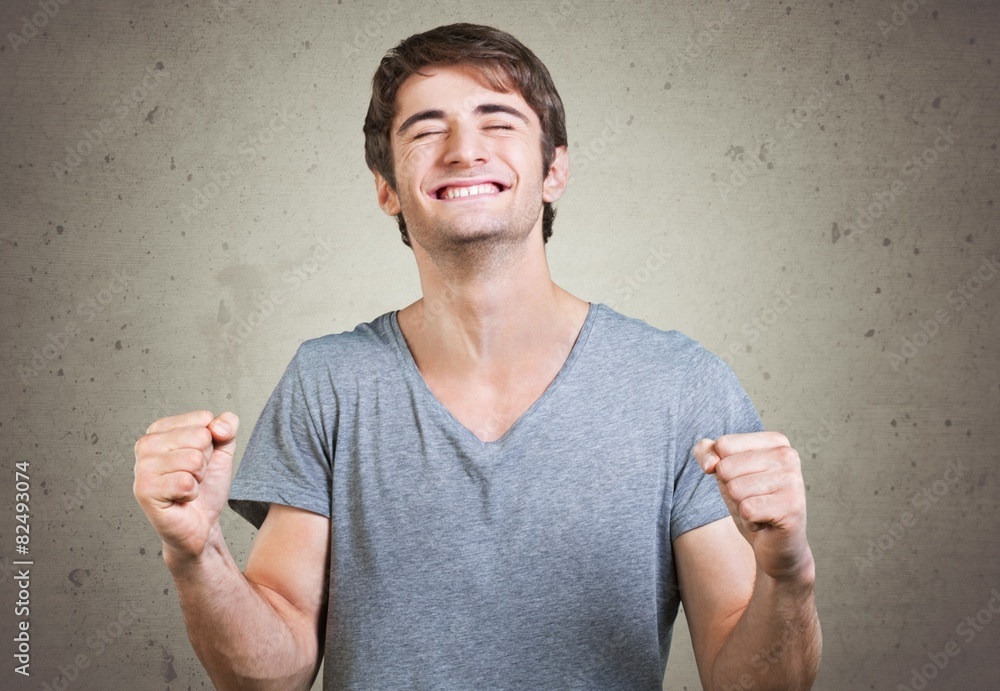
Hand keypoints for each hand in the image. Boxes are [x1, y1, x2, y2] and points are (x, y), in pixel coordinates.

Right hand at [133, 410, 239, 562]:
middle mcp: (146, 444)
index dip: (211, 443)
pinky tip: (181, 499)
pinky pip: (186, 482)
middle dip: (205, 461)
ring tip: (187, 487)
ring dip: (198, 478)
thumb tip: (217, 426)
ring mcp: (142, 468)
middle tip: (193, 476)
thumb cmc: (206, 486)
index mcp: (161, 429)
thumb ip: (227, 426)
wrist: (201, 524)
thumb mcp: (223, 450)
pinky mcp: (145, 491)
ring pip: (193, 459)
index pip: (203, 419)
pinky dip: (192, 494)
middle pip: (200, 437)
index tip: (198, 460)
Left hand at [693, 432, 813, 582]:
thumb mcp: (723, 473)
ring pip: (735, 489)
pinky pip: (747, 510)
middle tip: (753, 499)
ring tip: (759, 510)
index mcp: (775, 442)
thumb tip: (710, 463)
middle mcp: (788, 456)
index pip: (723, 445)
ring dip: (740, 506)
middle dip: (731, 490)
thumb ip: (706, 453)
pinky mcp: (792, 507)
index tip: (742, 480)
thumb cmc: (750, 501)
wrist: (774, 543)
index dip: (720, 468)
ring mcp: (793, 481)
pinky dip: (749, 521)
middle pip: (726, 468)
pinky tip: (765, 522)